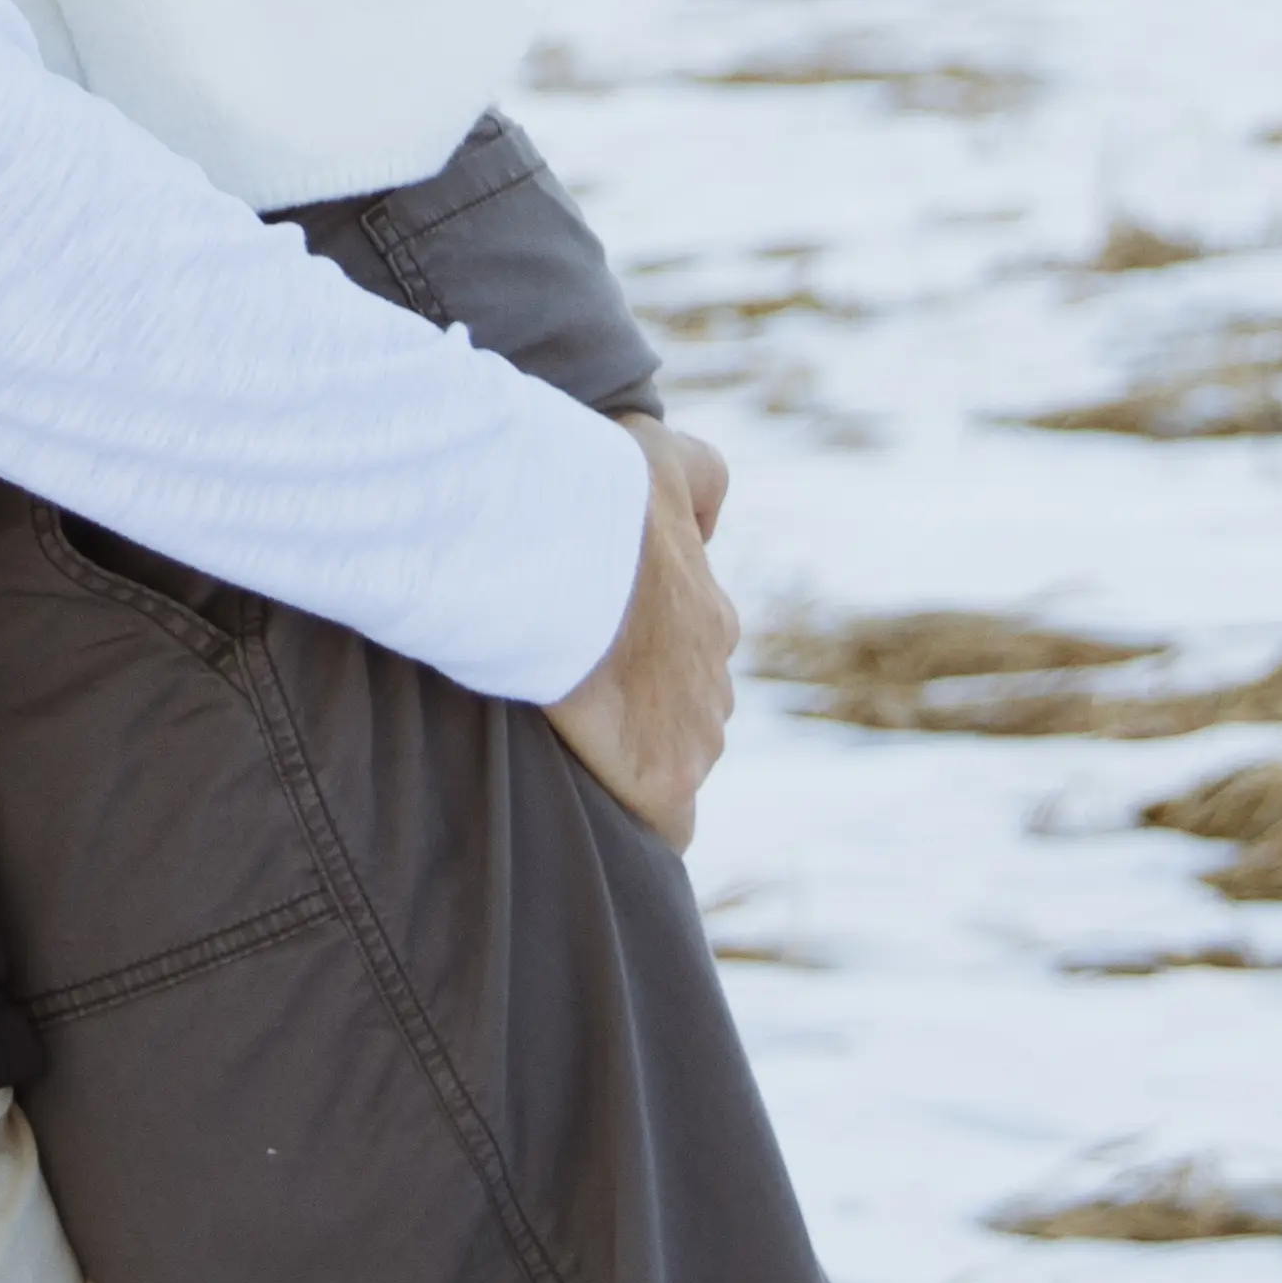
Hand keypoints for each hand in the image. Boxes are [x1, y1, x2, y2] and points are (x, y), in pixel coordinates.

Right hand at [542, 416, 734, 848]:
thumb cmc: (604, 497)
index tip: (600, 650)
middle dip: (647, 710)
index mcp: (711, 616)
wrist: (566, 542)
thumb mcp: (664, 457)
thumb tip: (709, 524)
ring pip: (681, 761)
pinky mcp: (663, 780)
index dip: (646, 653)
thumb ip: (702, 479)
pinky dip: (648, 819)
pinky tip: (611, 808)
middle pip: (690, 712)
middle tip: (579, 695)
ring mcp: (695, 735)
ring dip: (640, 758)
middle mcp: (715, 680)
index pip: (693, 650)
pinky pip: (671, 825)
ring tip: (578, 744)